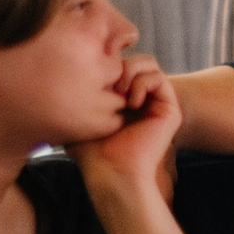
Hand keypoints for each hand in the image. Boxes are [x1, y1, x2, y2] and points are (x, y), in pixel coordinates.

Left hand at [68, 55, 180, 195]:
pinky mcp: (170, 110)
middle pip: (137, 59)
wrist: (112, 173)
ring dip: (131, 71)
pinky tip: (131, 103)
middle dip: (120, 63)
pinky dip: (142, 83)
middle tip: (109, 86)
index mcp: (125, 101)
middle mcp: (144, 100)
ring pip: (150, 64)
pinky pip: (159, 77)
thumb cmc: (92, 152)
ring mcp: (157, 105)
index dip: (107, 63)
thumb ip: (79, 96)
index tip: (92, 81)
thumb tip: (64, 78)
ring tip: (119, 92)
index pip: (121, 64)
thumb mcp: (80, 118)